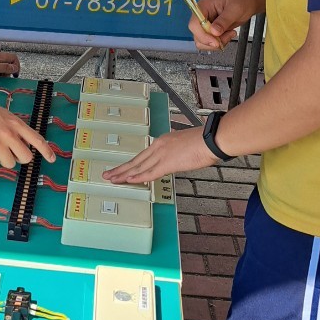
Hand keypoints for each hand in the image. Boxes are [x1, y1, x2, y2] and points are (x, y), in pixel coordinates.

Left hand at [0, 49, 19, 77]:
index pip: (14, 58)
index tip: (15, 75)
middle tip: (4, 78)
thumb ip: (6, 67)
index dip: (17, 66)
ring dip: (1, 71)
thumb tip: (15, 68)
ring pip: (0, 64)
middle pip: (7, 61)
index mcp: (0, 55)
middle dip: (8, 70)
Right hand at [0, 100, 55, 170]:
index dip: (46, 151)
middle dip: (21, 158)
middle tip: (12, 154)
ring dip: (3, 160)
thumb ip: (17, 128)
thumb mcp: (6, 116)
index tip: (52, 159)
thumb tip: (25, 144)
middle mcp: (10, 135)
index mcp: (16, 124)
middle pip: (26, 158)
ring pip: (10, 163)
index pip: (37, 140)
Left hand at [102, 126, 216, 185]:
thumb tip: (178, 159)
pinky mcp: (168, 163)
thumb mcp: (186, 146)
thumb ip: (177, 153)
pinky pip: (149, 173)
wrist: (211, 139)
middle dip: (121, 168)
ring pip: (138, 167)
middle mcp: (159, 146)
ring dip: (124, 174)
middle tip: (108, 174)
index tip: (123, 168)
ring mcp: (162, 155)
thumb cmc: (205, 141)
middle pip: (136, 160)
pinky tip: (129, 180)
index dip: (131, 163)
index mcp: (163, 141)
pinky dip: (138, 177)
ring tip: (112, 179)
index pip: (143, 155)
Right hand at [189, 0, 261, 49]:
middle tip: (226, 37)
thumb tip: (214, 32)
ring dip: (217, 42)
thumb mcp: (235, 9)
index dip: (203, 35)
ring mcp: (207, 23)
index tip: (215, 42)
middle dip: (212, 40)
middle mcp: (202, 14)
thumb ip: (224, 21)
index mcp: (204, 5)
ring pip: (203, 41)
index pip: (195, 24)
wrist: (250, 0)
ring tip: (230, 34)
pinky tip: (229, 34)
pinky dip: (220, 42)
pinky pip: (211, 41)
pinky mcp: (212, 29)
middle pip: (197, 35)